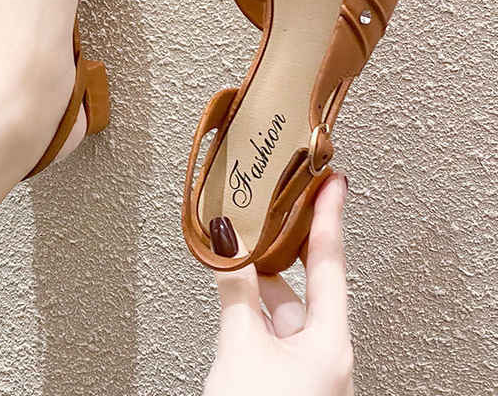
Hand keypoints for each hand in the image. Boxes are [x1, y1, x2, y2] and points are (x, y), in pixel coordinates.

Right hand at [204, 173, 352, 395]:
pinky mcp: (283, 377)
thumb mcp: (240, 348)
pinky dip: (250, 305)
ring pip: (282, 307)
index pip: (329, 262)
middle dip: (284, 247)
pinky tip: (233, 290)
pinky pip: (269, 328)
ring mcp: (303, 367)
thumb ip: (234, 293)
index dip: (329, 217)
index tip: (333, 183)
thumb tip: (225, 248)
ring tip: (237, 246)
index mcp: (330, 342)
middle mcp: (323, 352)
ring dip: (259, 279)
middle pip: (304, 283)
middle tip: (274, 207)